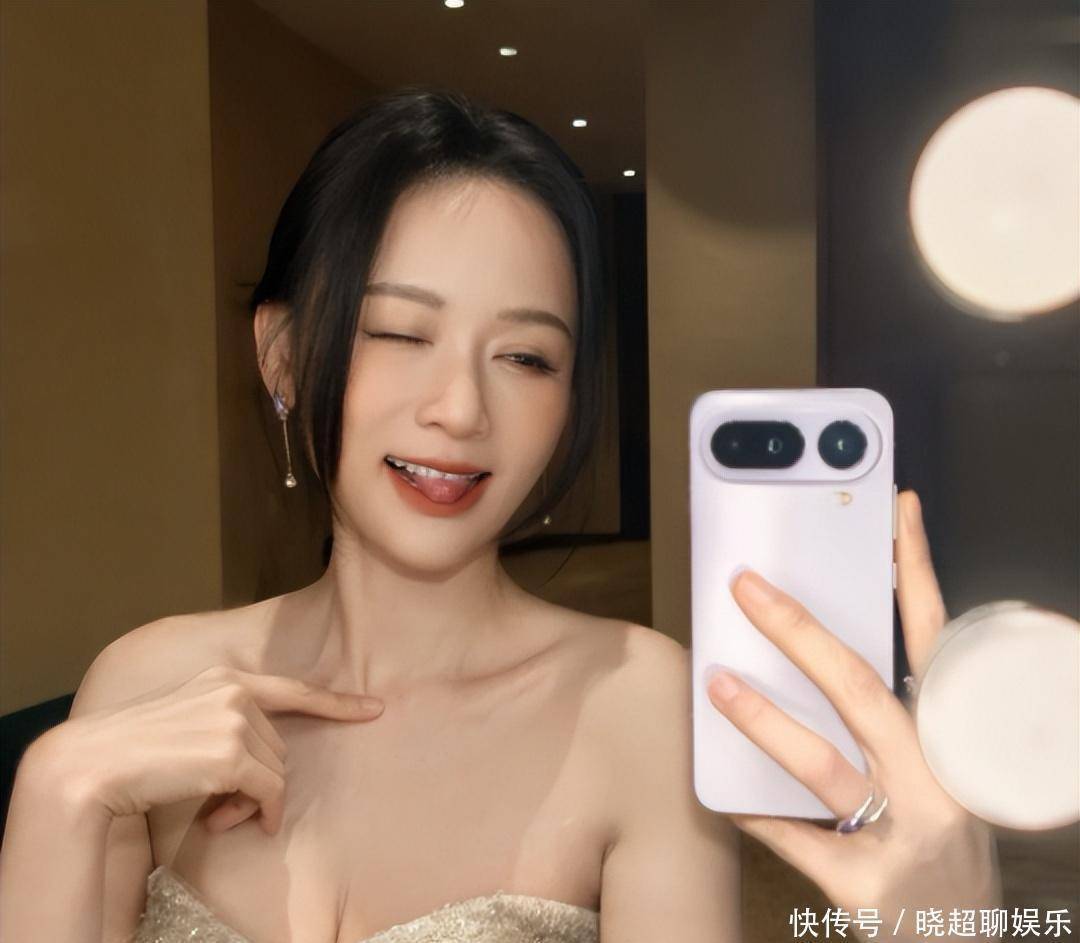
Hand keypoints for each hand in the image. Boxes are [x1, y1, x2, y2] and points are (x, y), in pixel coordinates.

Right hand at [33, 665, 384, 834]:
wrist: (95, 764)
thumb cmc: (138, 750)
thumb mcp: (189, 719)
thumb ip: (228, 724)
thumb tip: (268, 773)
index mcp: (227, 677)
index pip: (293, 689)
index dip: (336, 702)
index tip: (373, 707)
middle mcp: (236, 691)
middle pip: (280, 746)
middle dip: (261, 781)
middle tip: (226, 806)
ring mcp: (235, 719)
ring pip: (276, 771)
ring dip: (253, 801)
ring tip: (216, 813)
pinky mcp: (232, 753)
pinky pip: (269, 792)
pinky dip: (262, 813)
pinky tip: (227, 822)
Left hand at [706, 490, 1002, 941]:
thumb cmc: (941, 839)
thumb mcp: (939, 769)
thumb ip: (894, 716)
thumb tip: (817, 648)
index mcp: (951, 738)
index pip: (934, 639)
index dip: (915, 571)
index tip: (896, 509)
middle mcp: (935, 779)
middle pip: (860, 688)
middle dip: (799, 631)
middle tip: (748, 587)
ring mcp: (903, 833)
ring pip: (823, 763)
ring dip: (762, 718)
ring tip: (716, 682)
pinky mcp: (867, 885)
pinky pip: (798, 840)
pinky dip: (756, 811)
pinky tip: (720, 790)